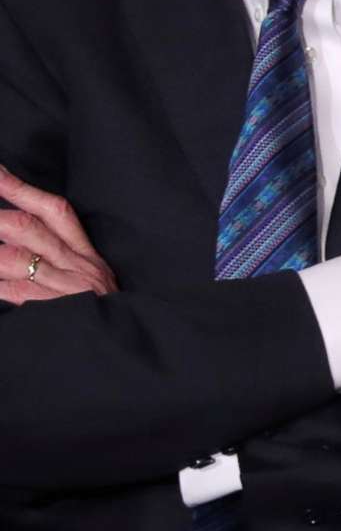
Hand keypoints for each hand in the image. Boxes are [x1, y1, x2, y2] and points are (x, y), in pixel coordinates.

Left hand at [0, 165, 116, 302]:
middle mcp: (77, 265)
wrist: (135, 342)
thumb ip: (59, 252)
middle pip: (27, 228)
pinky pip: (15, 291)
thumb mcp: (89, 276)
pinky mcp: (55, 311)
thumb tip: (14, 231)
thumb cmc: (103, 310)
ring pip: (16, 258)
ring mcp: (65, 288)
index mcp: (85, 252)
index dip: (19, 188)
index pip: (53, 210)